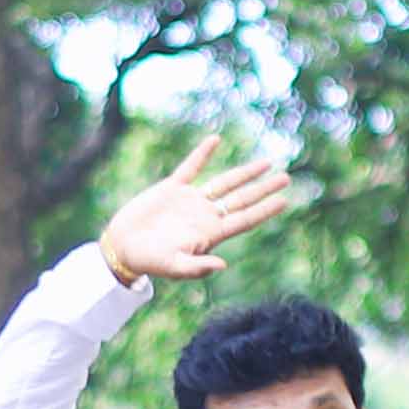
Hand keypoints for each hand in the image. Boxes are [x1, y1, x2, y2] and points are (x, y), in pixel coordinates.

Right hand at [97, 130, 299, 287]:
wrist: (123, 247)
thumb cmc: (149, 262)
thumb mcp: (174, 267)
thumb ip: (197, 267)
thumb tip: (223, 264)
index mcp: (210, 233)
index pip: (243, 219)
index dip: (264, 210)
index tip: (284, 200)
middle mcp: (205, 215)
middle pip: (241, 199)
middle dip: (263, 189)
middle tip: (286, 178)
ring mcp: (190, 201)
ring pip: (224, 183)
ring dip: (244, 173)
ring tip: (266, 162)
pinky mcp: (172, 189)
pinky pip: (191, 168)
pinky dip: (202, 154)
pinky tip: (215, 140)